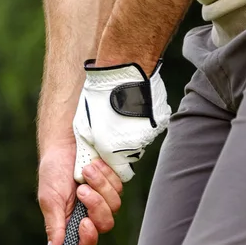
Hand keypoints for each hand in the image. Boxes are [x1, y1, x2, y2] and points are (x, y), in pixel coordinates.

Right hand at [38, 143, 122, 244]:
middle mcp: (89, 215)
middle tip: (82, 189)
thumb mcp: (49, 199)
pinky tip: (94, 165)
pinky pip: (119, 188)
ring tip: (85, 171)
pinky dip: (106, 175)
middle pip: (105, 225)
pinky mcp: (113, 186)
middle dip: (95, 204)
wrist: (65, 143)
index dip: (88, 240)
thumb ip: (54, 225)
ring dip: (99, 185)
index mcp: (71, 223)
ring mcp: (103, 200)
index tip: (85, 222)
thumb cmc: (53, 171)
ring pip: (115, 206)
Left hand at [73, 60, 170, 182]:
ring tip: (122, 113)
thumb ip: (92, 147)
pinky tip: (134, 107)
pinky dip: (143, 120)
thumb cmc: (97, 98)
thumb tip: (92, 159)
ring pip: (141, 140)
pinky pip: (151, 126)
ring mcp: (150, 133)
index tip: (108, 154)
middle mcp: (135, 146)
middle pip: (130, 155)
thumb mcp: (84, 127)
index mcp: (113, 151)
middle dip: (122, 146)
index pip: (120, 172)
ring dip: (133, 132)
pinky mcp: (161, 120)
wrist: (120, 73)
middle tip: (112, 127)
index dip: (113, 164)